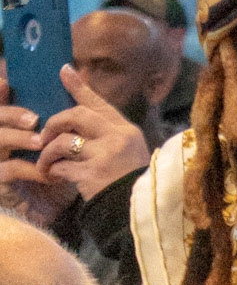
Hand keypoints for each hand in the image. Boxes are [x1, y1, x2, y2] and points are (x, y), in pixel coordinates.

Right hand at [0, 79, 75, 227]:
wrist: (54, 212)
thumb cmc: (56, 173)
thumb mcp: (59, 144)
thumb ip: (57, 118)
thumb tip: (69, 78)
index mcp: (8, 128)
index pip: (0, 107)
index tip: (5, 82)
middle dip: (10, 114)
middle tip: (34, 118)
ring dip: (19, 138)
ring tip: (40, 142)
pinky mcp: (0, 183)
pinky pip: (10, 170)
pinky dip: (32, 169)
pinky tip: (50, 172)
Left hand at [37, 65, 149, 201]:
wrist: (144, 213)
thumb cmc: (135, 185)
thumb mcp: (130, 154)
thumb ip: (109, 136)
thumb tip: (83, 121)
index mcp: (127, 131)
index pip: (99, 103)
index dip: (79, 86)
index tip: (64, 71)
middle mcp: (117, 138)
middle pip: (76, 115)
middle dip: (54, 123)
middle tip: (45, 136)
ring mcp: (105, 156)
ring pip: (64, 141)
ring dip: (48, 152)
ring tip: (45, 164)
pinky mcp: (92, 174)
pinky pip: (62, 166)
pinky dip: (53, 171)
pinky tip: (53, 177)